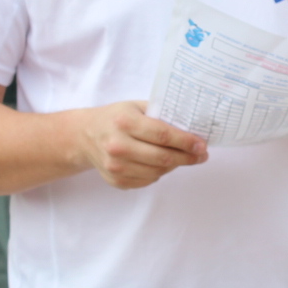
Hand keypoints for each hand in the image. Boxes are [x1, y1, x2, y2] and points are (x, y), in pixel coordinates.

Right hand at [74, 101, 207, 189]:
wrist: (85, 136)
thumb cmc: (116, 118)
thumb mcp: (136, 107)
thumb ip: (160, 115)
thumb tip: (191, 129)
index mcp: (125, 122)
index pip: (162, 135)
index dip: (186, 142)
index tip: (202, 145)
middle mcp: (118, 145)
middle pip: (162, 158)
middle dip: (187, 157)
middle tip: (201, 155)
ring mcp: (115, 166)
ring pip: (157, 172)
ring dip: (175, 166)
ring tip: (182, 158)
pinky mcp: (116, 181)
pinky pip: (147, 181)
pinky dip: (159, 173)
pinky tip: (160, 164)